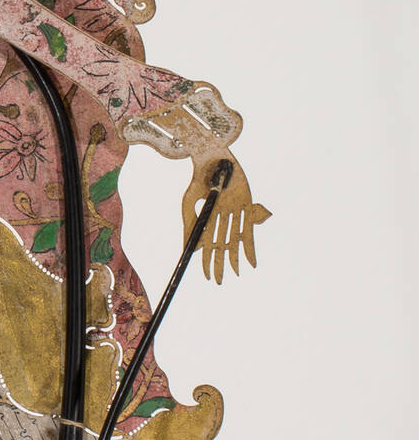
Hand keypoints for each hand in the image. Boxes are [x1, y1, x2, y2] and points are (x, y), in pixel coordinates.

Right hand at [181, 153, 270, 281]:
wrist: (212, 158)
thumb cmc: (199, 179)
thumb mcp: (189, 203)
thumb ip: (190, 224)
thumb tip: (188, 249)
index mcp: (208, 218)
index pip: (208, 245)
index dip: (207, 262)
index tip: (206, 276)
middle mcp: (222, 217)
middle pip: (221, 246)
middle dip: (220, 264)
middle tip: (219, 281)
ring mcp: (235, 213)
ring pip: (234, 241)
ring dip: (235, 258)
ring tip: (235, 274)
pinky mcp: (247, 206)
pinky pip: (249, 230)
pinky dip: (249, 247)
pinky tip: (251, 262)